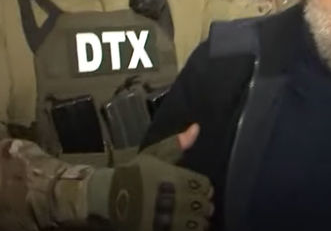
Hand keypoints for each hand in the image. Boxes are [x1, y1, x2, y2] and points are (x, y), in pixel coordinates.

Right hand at [89, 124, 213, 230]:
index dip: (204, 189)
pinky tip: (182, 225)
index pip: (205, 186)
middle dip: (203, 205)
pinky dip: (188, 229)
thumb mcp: (155, 154)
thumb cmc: (134, 172)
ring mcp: (169, 219)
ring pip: (198, 224)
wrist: (107, 196)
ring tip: (190, 216)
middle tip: (196, 204)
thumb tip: (196, 127)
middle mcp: (176, 199)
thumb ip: (177, 144)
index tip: (198, 189)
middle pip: (204, 206)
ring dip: (198, 220)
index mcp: (177, 179)